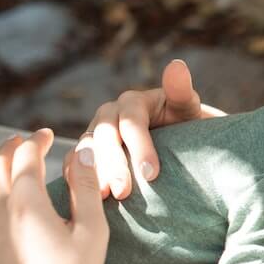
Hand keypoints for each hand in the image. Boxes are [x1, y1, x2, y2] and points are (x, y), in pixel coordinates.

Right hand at [87, 59, 223, 200]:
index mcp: (132, 102)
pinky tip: (83, 197)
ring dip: (92, 173)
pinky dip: (77, 178)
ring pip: (86, 150)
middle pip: (105, 137)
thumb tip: (177, 65)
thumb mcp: (187, 108)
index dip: (140, 146)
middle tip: (124, 192)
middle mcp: (109, 115)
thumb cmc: (185, 126)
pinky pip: (75, 163)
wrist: (178, 144)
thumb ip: (181, 90)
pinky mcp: (88, 154)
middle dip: (113, 164)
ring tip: (103, 198)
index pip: (132, 122)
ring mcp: (95, 134)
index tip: (151, 174)